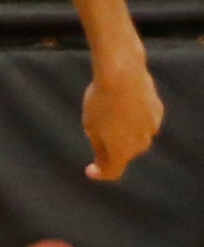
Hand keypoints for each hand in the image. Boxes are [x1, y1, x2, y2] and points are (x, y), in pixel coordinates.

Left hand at [83, 55, 164, 180]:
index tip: (90, 169)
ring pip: (137, 138)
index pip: (112, 172)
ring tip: (110, 117)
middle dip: (112, 151)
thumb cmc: (100, 101)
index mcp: (121, 153)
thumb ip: (99, 144)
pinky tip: (125, 106)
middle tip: (98, 141)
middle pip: (125, 155)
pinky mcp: (157, 111)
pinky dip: (135, 120)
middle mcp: (140, 145)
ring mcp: (152, 128)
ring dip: (125, 135)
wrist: (121, 73)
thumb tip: (105, 154)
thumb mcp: (91, 125)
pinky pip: (145, 122)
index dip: (100, 173)